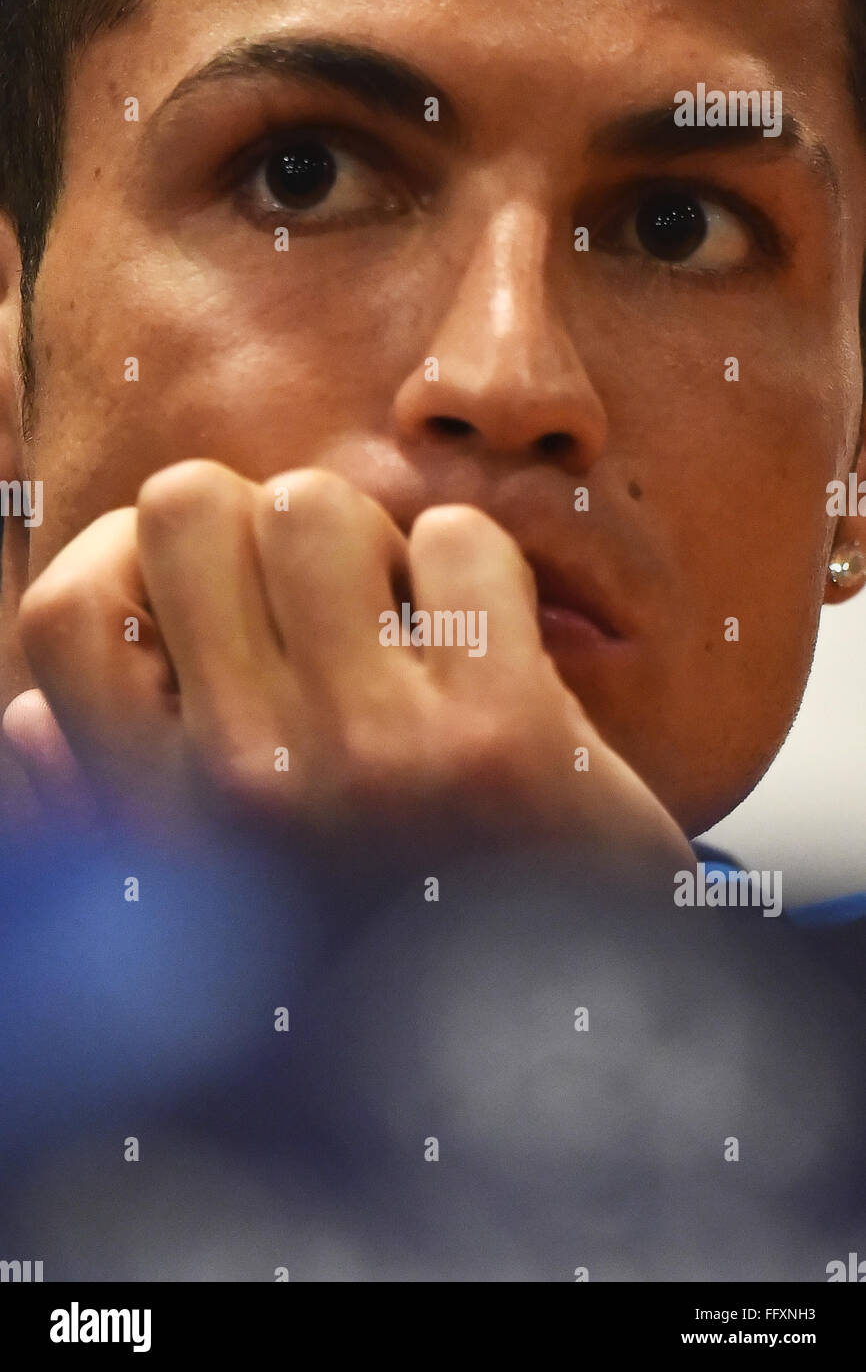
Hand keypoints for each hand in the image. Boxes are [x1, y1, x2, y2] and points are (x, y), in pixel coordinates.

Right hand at [4, 461, 694, 881]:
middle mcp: (243, 783)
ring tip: (403, 627)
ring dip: (370, 542)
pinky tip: (489, 651)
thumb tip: (32, 722)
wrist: (548, 1046)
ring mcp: (371, 754)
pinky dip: (478, 573)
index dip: (124, 555)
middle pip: (188, 507)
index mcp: (158, 822)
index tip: (194, 579)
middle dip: (253, 523)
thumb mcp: (204, 905)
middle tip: (314, 597)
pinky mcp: (503, 733)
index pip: (69, 614)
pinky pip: (458, 540)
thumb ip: (102, 814)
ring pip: (317, 503)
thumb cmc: (372, 950)